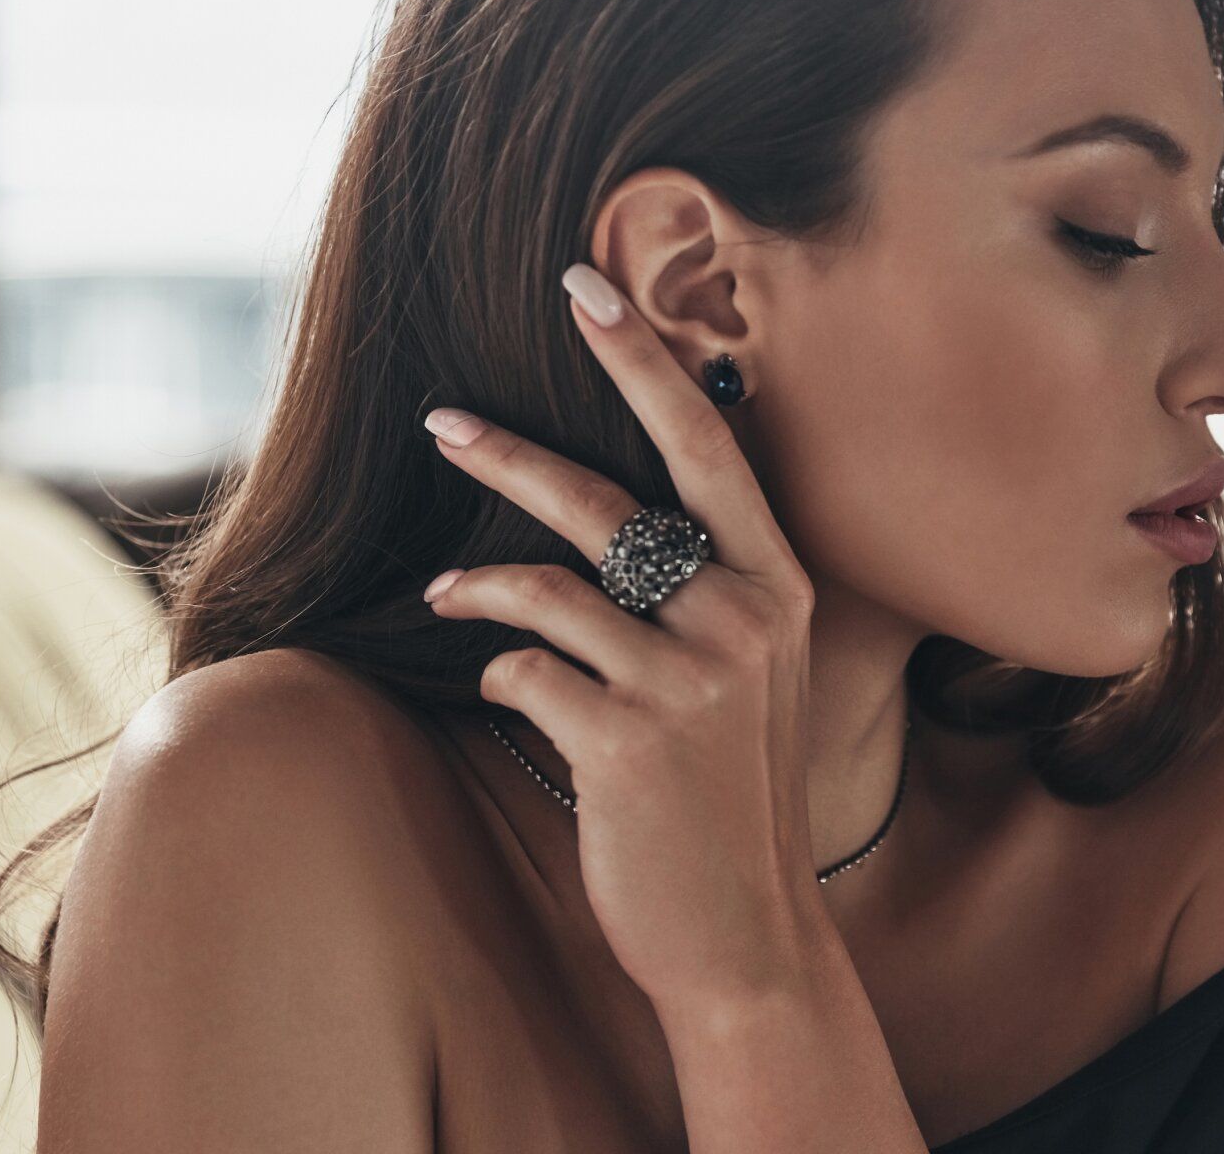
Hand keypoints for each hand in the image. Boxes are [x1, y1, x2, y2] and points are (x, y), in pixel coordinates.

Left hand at [420, 262, 828, 1012]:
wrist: (749, 936)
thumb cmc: (735, 796)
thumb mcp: (756, 678)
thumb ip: (709, 592)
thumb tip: (623, 510)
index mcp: (782, 588)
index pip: (709, 447)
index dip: (643, 361)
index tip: (585, 287)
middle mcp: (747, 620)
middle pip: (611, 500)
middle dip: (514, 450)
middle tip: (441, 419)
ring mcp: (690, 680)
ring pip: (549, 585)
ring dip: (479, 581)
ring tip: (442, 587)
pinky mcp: (628, 740)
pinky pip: (527, 670)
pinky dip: (504, 671)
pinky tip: (509, 690)